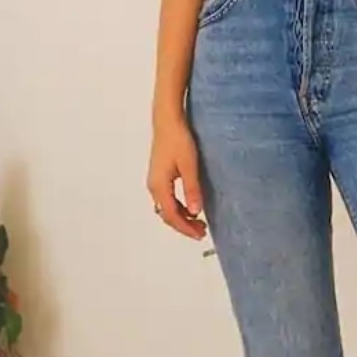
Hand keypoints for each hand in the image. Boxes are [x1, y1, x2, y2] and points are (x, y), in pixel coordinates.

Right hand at [147, 116, 207, 239]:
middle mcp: (154, 186)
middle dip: (184, 225)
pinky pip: (167, 199)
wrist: (167, 121)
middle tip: (202, 231)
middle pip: (167, 215)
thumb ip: (192, 189)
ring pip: (167, 208)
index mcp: (159, 186)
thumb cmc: (178, 140)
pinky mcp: (159, 177)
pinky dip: (178, 208)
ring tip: (199, 222)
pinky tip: (191, 208)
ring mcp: (155, 182)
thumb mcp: (189, 166)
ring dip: (181, 217)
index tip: (199, 234)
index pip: (172, 215)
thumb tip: (196, 212)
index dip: (186, 227)